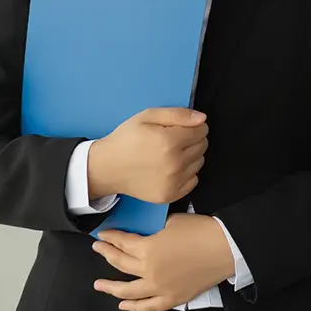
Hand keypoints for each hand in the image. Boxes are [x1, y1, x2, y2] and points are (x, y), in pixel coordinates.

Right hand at [87, 108, 207, 202]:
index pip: (201, 130)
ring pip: (199, 162)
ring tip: (171, 153)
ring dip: (191, 155)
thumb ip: (177, 114)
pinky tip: (171, 167)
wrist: (108, 167)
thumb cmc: (127, 138)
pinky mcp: (170, 195)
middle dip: (193, 139)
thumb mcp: (147, 116)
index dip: (194, 125)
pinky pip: (193, 180)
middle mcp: (174, 164)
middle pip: (202, 146)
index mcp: (169, 141)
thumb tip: (202, 119)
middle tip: (175, 138)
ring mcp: (173, 182)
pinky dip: (187, 173)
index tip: (182, 127)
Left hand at [92, 213, 235, 310]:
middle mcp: (149, 271)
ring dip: (111, 287)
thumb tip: (148, 233)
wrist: (223, 247)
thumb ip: (154, 230)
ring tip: (99, 284)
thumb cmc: (200, 231)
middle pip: (121, 264)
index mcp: (148, 249)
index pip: (123, 243)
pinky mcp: (172, 298)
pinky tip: (124, 304)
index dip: (111, 238)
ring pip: (128, 291)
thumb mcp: (172, 221)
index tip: (103, 236)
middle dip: (106, 255)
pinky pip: (148, 307)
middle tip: (98, 250)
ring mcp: (159, 288)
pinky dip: (134, 307)